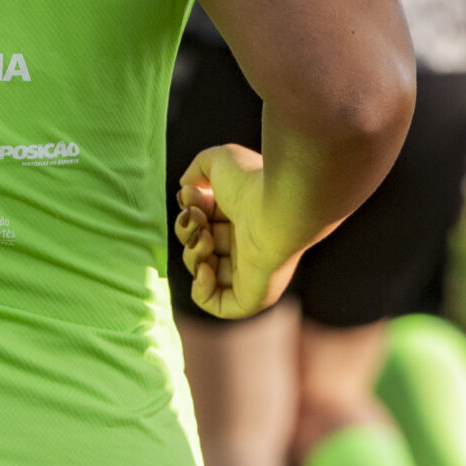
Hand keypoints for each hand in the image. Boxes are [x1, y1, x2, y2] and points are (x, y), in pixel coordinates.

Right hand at [176, 143, 293, 319]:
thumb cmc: (252, 182)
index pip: (204, 223)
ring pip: (203, 273)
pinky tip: (205, 267)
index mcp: (242, 216)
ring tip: (206, 238)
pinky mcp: (252, 297)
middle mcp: (246, 244)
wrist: (279, 206)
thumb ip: (197, 171)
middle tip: (198, 219)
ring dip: (192, 255)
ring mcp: (250, 272)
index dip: (190, 211)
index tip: (191, 197)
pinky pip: (217, 305)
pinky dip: (200, 289)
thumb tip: (186, 190)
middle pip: (199, 247)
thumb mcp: (217, 161)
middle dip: (188, 232)